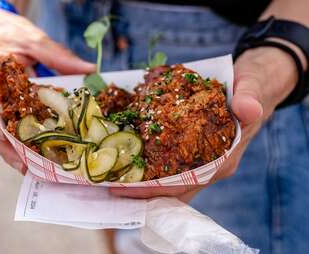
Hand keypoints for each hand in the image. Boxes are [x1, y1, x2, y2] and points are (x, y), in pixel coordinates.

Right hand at [0, 8, 94, 173]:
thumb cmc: (7, 31)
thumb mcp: (31, 38)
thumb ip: (56, 55)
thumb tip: (89, 71)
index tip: (0, 131)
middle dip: (5, 146)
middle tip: (26, 164)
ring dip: (14, 150)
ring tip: (33, 167)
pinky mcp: (5, 107)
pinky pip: (10, 126)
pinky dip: (22, 140)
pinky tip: (37, 153)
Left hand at [110, 47, 297, 200]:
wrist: (252, 88)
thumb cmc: (250, 89)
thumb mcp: (251, 88)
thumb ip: (250, 98)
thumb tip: (248, 109)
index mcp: (224, 160)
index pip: (185, 183)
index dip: (153, 189)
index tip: (123, 188)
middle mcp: (210, 168)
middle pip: (170, 189)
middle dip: (139, 191)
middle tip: (106, 185)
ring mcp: (201, 162)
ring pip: (167, 181)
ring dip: (140, 182)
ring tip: (109, 177)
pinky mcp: (192, 152)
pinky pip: (168, 165)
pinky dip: (147, 166)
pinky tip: (126, 157)